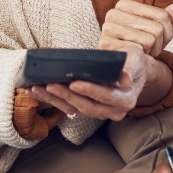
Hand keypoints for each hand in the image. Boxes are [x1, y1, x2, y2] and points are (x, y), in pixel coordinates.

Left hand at [29, 46, 161, 120]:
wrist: (134, 72)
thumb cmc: (133, 62)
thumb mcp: (136, 60)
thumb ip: (130, 68)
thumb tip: (125, 79)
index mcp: (126, 100)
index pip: (106, 96)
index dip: (90, 91)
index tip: (74, 83)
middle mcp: (113, 111)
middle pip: (87, 106)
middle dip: (66, 96)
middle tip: (49, 85)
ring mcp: (99, 113)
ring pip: (74, 110)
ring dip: (54, 100)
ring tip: (36, 88)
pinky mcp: (87, 110)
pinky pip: (68, 108)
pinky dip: (52, 100)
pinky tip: (37, 91)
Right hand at [101, 0, 172, 56]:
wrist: (121, 69)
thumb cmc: (139, 46)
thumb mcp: (156, 29)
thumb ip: (171, 16)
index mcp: (124, 5)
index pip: (163, 16)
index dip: (166, 32)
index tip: (153, 39)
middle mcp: (113, 14)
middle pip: (157, 28)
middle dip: (157, 44)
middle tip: (144, 49)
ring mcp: (108, 30)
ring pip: (150, 39)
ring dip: (149, 52)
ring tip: (137, 53)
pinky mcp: (107, 46)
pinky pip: (139, 50)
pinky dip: (141, 57)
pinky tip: (132, 58)